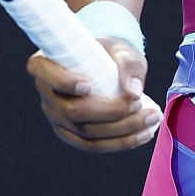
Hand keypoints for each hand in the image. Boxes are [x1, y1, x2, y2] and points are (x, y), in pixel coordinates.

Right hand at [25, 39, 161, 152]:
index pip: (43, 72)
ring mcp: (57, 117)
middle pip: (72, 111)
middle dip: (109, 112)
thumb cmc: (110, 54)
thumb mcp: (121, 49)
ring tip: (152, 119)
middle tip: (140, 103)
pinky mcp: (72, 134)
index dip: (62, 82)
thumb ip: (128, 64)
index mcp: (45, 64)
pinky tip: (144, 134)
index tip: (88, 85)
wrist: (108, 66)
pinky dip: (120, 143)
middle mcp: (46, 93)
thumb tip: (133, 92)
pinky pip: (93, 145)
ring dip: (121, 131)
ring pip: (85, 133)